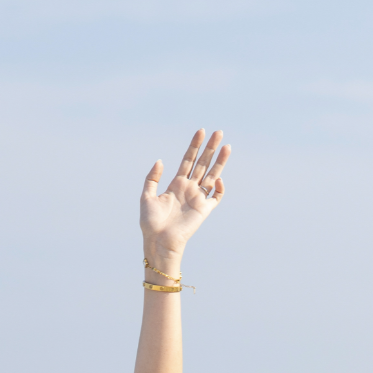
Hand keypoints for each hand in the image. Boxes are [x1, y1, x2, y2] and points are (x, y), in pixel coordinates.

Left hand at [140, 129, 229, 267]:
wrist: (158, 241)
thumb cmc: (150, 223)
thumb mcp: (146, 196)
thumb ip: (152, 178)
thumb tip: (160, 161)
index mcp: (176, 184)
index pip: (188, 160)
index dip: (194, 146)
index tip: (201, 131)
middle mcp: (189, 189)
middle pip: (203, 164)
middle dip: (210, 148)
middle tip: (219, 132)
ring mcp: (198, 199)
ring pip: (213, 176)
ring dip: (220, 162)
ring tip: (226, 146)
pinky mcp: (204, 211)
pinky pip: (216, 198)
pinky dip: (220, 189)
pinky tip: (218, 179)